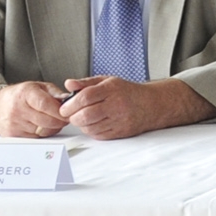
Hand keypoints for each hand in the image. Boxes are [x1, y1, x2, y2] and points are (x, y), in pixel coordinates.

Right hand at [0, 81, 69, 139]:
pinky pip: (36, 137)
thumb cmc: (19, 95)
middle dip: (60, 121)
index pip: (47, 105)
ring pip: (43, 131)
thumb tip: (70, 99)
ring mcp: (14, 123)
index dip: (61, 112)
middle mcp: (17, 109)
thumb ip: (55, 92)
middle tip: (64, 118)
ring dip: (52, 128)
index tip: (68, 113)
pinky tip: (41, 126)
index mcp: (25, 94)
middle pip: (47, 121)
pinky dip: (42, 133)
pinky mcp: (12, 134)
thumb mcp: (38, 87)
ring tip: (52, 121)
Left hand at [57, 76, 204, 140]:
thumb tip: (68, 84)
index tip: (65, 107)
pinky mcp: (121, 132)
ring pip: (90, 127)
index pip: (85, 97)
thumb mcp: (107, 81)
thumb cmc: (127, 92)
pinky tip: (94, 123)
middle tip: (71, 115)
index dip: (70, 104)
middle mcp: (117, 105)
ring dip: (81, 124)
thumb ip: (86, 83)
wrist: (151, 104)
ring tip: (83, 118)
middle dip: (73, 117)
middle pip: (86, 115)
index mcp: (112, 89)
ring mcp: (120, 120)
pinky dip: (91, 130)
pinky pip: (98, 135)